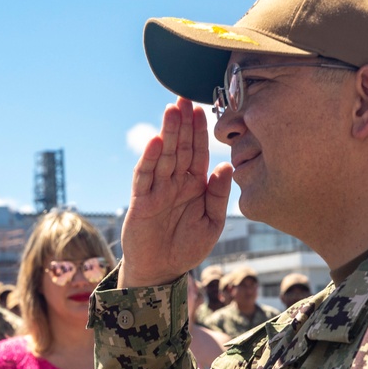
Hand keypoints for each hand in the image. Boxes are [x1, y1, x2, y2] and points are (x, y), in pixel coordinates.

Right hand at [119, 97, 233, 287]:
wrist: (161, 271)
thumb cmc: (187, 247)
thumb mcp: (212, 223)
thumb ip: (218, 195)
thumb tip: (226, 166)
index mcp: (195, 184)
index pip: (199, 152)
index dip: (200, 131)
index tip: (204, 108)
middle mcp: (175, 182)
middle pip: (180, 147)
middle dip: (183, 123)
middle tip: (184, 97)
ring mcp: (157, 189)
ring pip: (164, 156)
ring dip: (168, 133)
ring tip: (172, 110)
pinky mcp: (141, 201)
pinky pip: (145, 177)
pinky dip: (150, 159)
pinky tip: (156, 142)